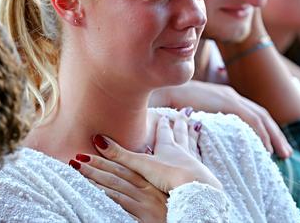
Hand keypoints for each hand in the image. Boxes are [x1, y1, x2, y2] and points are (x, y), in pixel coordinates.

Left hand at [70, 153, 167, 221]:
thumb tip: (126, 175)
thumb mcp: (157, 199)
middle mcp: (148, 193)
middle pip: (117, 176)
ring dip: (94, 179)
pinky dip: (105, 198)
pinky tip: (91, 194)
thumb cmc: (170, 216)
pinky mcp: (143, 220)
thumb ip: (143, 188)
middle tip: (76, 159)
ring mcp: (145, 206)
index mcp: (151, 186)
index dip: (105, 160)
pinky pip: (119, 207)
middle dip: (95, 166)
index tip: (87, 152)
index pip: (123, 168)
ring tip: (77, 171)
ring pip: (115, 188)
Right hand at [88, 112, 221, 193]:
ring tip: (197, 125)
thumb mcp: (141, 163)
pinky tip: (202, 154)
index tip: (165, 114)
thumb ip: (120, 154)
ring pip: (192, 143)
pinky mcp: (201, 174)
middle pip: (180, 133)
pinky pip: (200, 159)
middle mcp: (181, 151)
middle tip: (185, 112)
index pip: (164, 131)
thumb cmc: (170, 174)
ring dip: (193, 134)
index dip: (163, 123)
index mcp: (167, 146)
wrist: (195, 187)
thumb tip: (97, 138)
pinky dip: (200, 152)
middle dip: (180, 123)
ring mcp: (193, 162)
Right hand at [151, 81, 292, 157]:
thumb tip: (206, 136)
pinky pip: (251, 120)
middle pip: (261, 115)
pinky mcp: (227, 101)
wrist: (163, 93)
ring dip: (273, 136)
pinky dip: (260, 133)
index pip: (252, 113)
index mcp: (225, 96)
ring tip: (281, 154)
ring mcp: (230, 96)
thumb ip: (204, 122)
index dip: (264, 130)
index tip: (272, 146)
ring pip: (261, 118)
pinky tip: (265, 147)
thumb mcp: (193, 114)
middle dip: (275, 134)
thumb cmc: (172, 106)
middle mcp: (231, 94)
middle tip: (285, 153)